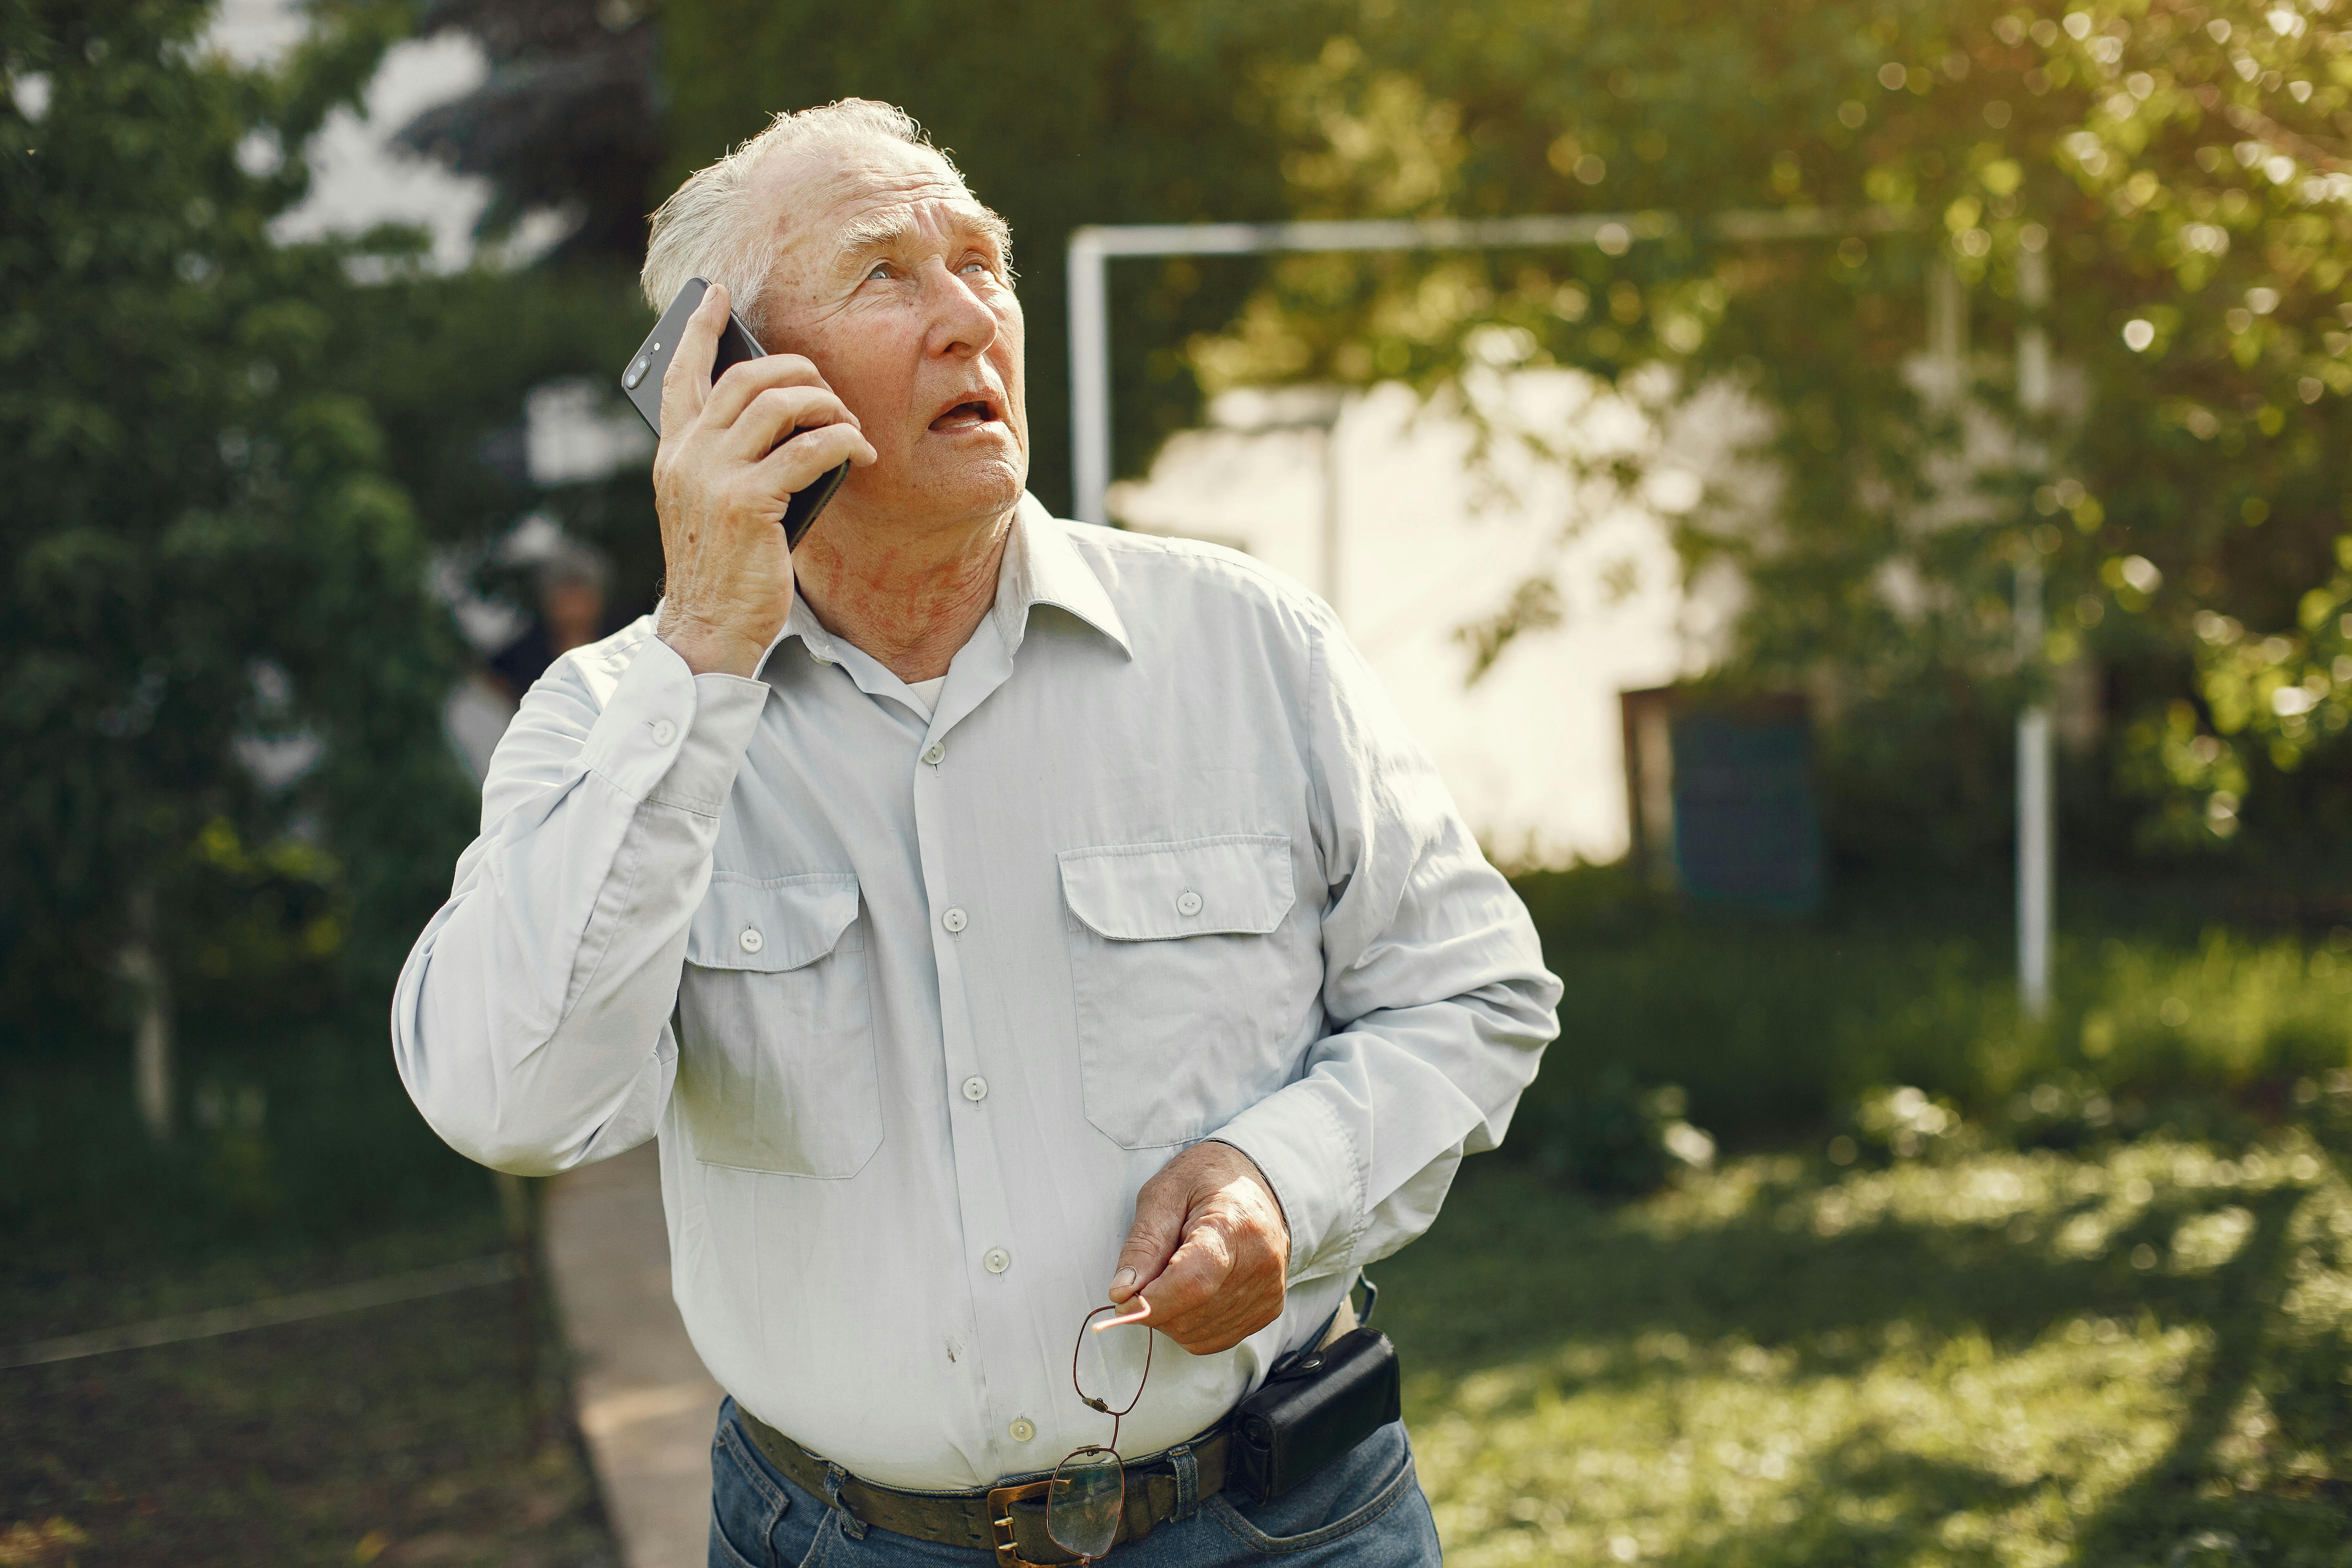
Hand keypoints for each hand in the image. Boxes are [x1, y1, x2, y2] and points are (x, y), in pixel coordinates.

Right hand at [650, 283, 876, 676]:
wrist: (708, 628)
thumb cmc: (723, 569)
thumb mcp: (715, 505)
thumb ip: (730, 461)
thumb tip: (784, 421)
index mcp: (673, 453)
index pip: (679, 375)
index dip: (698, 330)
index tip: (716, 297)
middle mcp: (686, 456)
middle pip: (745, 378)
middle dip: (798, 372)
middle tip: (830, 392)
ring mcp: (713, 476)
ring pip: (779, 404)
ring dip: (827, 406)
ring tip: (849, 427)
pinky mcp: (746, 501)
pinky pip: (809, 449)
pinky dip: (843, 443)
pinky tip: (863, 454)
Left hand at [1108, 1141, 1290, 1354]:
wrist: (1252, 1184)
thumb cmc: (1203, 1182)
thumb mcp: (1162, 1194)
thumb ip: (1142, 1244)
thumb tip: (1122, 1293)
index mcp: (1234, 1225)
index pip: (1193, 1282)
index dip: (1152, 1301)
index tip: (1122, 1299)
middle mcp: (1261, 1263)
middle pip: (1191, 1313)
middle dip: (1154, 1306)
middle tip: (1146, 1276)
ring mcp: (1269, 1290)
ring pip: (1198, 1334)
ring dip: (1170, 1317)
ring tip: (1174, 1276)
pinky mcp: (1270, 1310)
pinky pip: (1214, 1340)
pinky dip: (1190, 1326)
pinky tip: (1192, 1293)